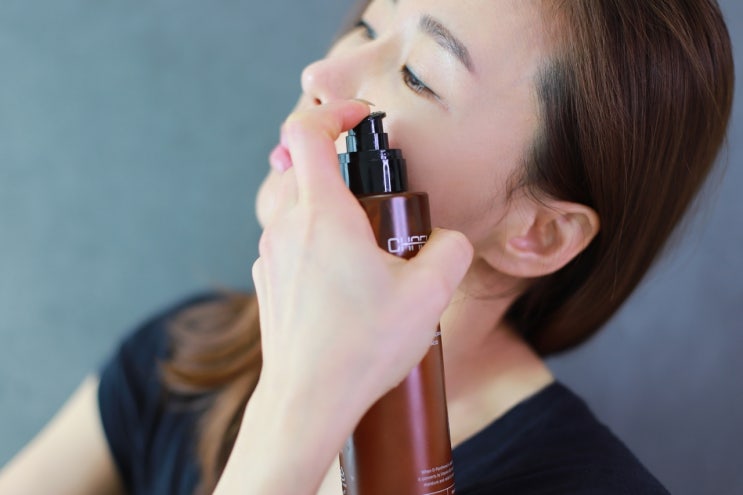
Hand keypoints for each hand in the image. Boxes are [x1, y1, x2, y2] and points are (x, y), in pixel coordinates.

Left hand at [215, 100, 471, 493]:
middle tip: (382, 212)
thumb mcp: (429, 294)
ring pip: (301, 212)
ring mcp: (271, 257)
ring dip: (335, 219)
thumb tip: (447, 240)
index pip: (307, 131)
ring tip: (370, 261)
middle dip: (348, 177)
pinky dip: (320, 250)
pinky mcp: (268, 284)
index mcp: (321, 214)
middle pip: (306, 171)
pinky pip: (294, 247)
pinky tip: (347, 292)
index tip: (361, 119)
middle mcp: (287, 228)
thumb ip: (450, 250)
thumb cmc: (361, 348)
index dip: (334, 112)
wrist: (306, 403)